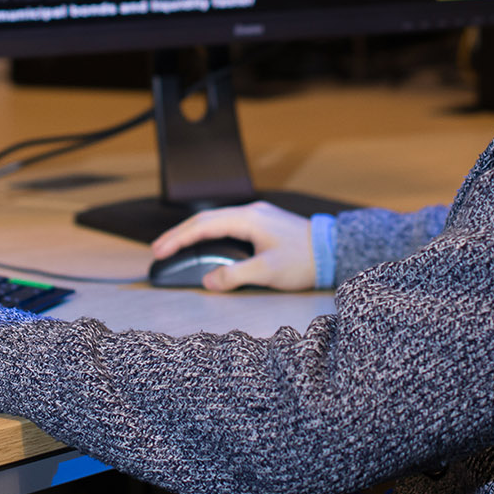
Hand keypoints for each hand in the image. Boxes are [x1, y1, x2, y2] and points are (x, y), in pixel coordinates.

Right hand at [149, 201, 316, 292]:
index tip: (159, 251)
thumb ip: (234, 276)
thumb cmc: (305, 261)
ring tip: (175, 247)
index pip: (203, 225)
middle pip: (205, 220)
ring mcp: (258, 216)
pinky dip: (211, 234)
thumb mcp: (268, 272)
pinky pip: (229, 225)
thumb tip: (209, 280)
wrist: (336, 251)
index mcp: (248, 219)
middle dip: (179, 235)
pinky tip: (206, 244)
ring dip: (194, 234)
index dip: (178, 239)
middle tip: (158, 250)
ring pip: (217, 221)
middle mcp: (251, 212)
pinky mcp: (264, 225)